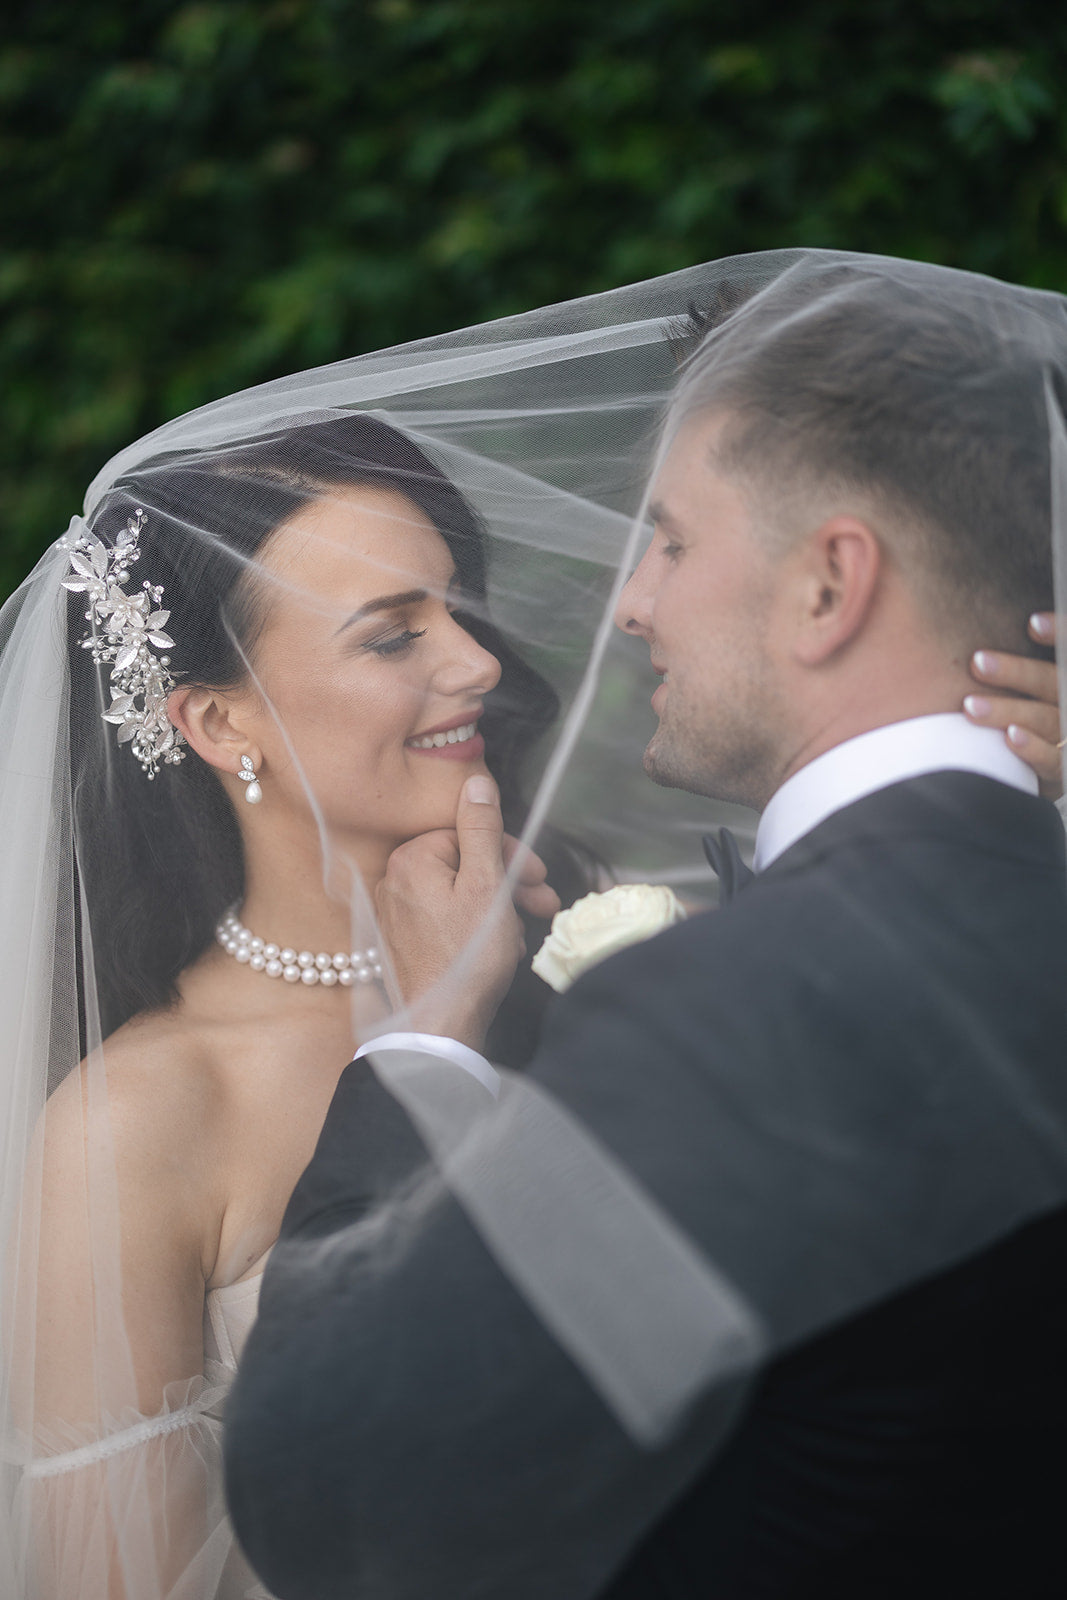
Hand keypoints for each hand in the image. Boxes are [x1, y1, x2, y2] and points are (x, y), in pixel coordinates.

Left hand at [375, 775, 560, 1049]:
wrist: (441, 1027)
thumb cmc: (467, 957)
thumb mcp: (486, 885)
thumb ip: (482, 829)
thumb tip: (476, 781)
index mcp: (411, 859)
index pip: (467, 834)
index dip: (509, 852)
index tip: (537, 874)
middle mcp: (394, 881)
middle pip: (464, 863)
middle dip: (508, 880)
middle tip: (544, 899)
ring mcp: (396, 914)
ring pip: (460, 892)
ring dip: (499, 905)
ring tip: (527, 928)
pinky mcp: (403, 942)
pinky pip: (447, 918)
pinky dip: (478, 926)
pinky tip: (502, 946)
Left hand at [963, 613, 1061, 797]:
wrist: (1038, 768)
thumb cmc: (1020, 718)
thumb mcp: (1023, 688)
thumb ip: (1007, 669)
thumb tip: (959, 614)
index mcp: (1062, 682)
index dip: (1061, 634)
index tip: (1031, 623)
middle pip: (1054, 683)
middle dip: (1017, 672)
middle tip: (977, 662)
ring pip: (1046, 719)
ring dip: (1008, 710)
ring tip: (969, 706)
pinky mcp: (1063, 772)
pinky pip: (1054, 760)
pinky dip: (1033, 749)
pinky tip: (1010, 737)